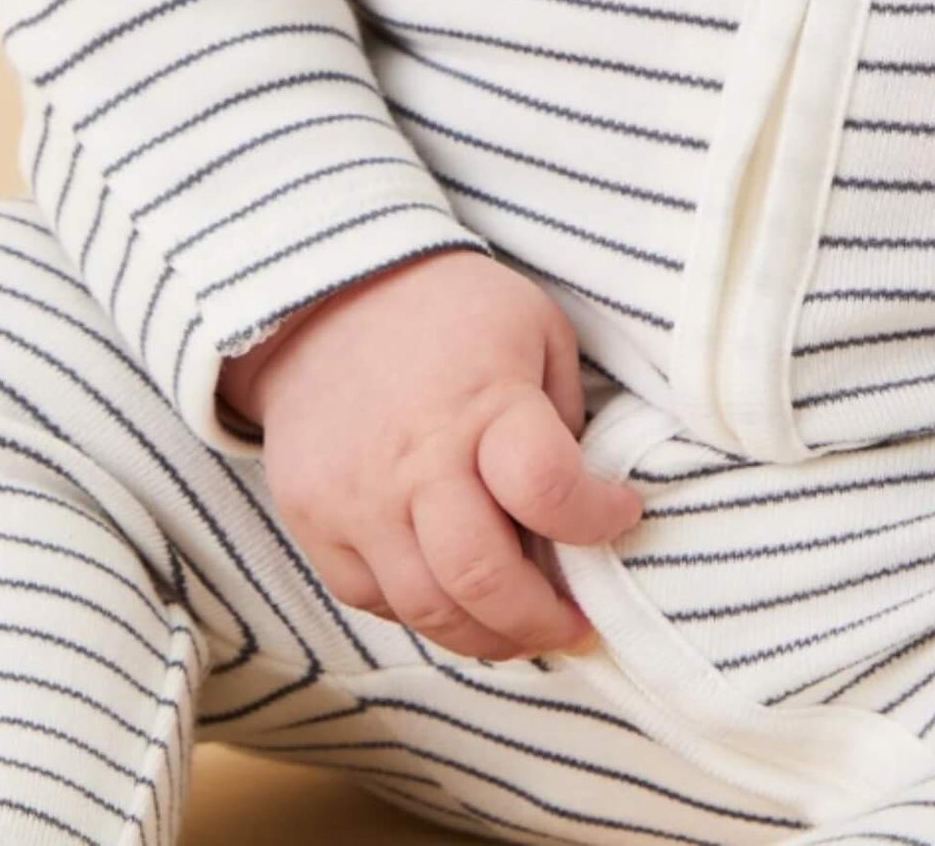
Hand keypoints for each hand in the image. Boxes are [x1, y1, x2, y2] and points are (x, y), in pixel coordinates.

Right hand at [227, 248, 643, 661]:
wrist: (327, 298)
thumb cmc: (453, 312)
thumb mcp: (536, 328)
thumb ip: (564, 414)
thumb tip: (582, 500)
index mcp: (484, 402)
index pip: (549, 490)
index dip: (598, 520)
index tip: (621, 513)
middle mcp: (416, 460)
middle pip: (483, 578)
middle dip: (543, 621)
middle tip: (576, 623)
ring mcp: (357, 498)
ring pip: (427, 608)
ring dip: (487, 636)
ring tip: (523, 628)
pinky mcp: (313, 519)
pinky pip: (372, 598)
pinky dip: (423, 611)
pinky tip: (456, 596)